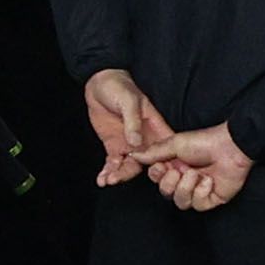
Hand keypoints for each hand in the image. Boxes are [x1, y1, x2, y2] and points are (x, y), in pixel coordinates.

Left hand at [81, 67, 171, 184]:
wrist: (98, 84)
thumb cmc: (119, 87)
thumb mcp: (128, 101)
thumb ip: (133, 122)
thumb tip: (136, 143)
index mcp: (155, 127)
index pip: (165, 148)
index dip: (166, 163)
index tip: (160, 176)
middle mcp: (144, 139)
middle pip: (146, 163)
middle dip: (132, 173)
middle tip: (119, 178)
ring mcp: (128, 144)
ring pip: (128, 166)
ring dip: (118, 176)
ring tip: (107, 180)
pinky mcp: (113, 146)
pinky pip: (113, 164)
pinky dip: (107, 173)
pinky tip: (101, 179)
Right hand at [139, 124, 251, 210]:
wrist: (232, 145)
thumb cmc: (205, 141)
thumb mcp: (175, 143)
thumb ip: (155, 152)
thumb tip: (134, 154)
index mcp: (175, 166)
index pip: (157, 180)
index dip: (156, 176)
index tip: (162, 166)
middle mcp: (185, 179)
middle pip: (166, 193)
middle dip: (169, 183)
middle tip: (179, 171)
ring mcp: (199, 189)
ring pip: (180, 202)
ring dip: (185, 188)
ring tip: (195, 174)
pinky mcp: (212, 198)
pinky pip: (198, 205)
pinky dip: (201, 192)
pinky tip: (209, 180)